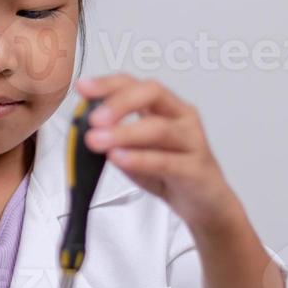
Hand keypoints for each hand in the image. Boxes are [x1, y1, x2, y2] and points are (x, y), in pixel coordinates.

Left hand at [75, 74, 240, 235]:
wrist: (205, 204)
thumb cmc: (170, 173)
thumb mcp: (135, 151)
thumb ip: (113, 137)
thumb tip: (84, 128)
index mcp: (165, 107)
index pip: (136, 84)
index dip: (108, 83)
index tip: (83, 88)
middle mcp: (181, 117)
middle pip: (152, 94)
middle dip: (119, 102)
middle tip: (93, 118)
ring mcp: (192, 141)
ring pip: (158, 128)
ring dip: (124, 133)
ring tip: (97, 140)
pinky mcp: (196, 169)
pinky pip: (166, 161)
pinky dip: (140, 159)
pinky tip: (120, 158)